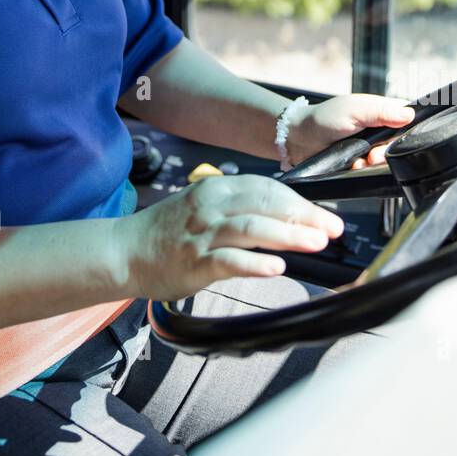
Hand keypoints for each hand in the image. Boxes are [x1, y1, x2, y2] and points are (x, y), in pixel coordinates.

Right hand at [117, 174, 343, 300]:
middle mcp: (210, 206)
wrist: (124, 251)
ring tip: (315, 243)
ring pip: (251, 228)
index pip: (267, 188)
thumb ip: (239, 209)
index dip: (300, 202)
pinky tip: (276, 267)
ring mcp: (201, 234)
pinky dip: (254, 263)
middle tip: (332, 229)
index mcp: (216, 190)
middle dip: (304, 217)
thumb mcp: (203, 208)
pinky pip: (229, 260)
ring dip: (288, 235)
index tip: (326, 216)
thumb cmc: (167, 233)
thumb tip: (285, 219)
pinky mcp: (194, 262)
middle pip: (265, 204)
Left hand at [289, 93, 415, 169]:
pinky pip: (372, 170)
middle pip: (397, 144)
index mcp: (379, 111)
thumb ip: (381, 112)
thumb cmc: (323, 118)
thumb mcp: (354, 110)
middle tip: (373, 155)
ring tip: (360, 161)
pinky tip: (354, 166)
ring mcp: (369, 147)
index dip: (405, 131)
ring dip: (375, 164)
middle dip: (386, 153)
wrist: (299, 139)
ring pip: (386, 160)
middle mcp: (377, 129)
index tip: (395, 139)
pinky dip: (364, 171)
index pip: (406, 119)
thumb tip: (409, 114)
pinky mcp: (360, 162)